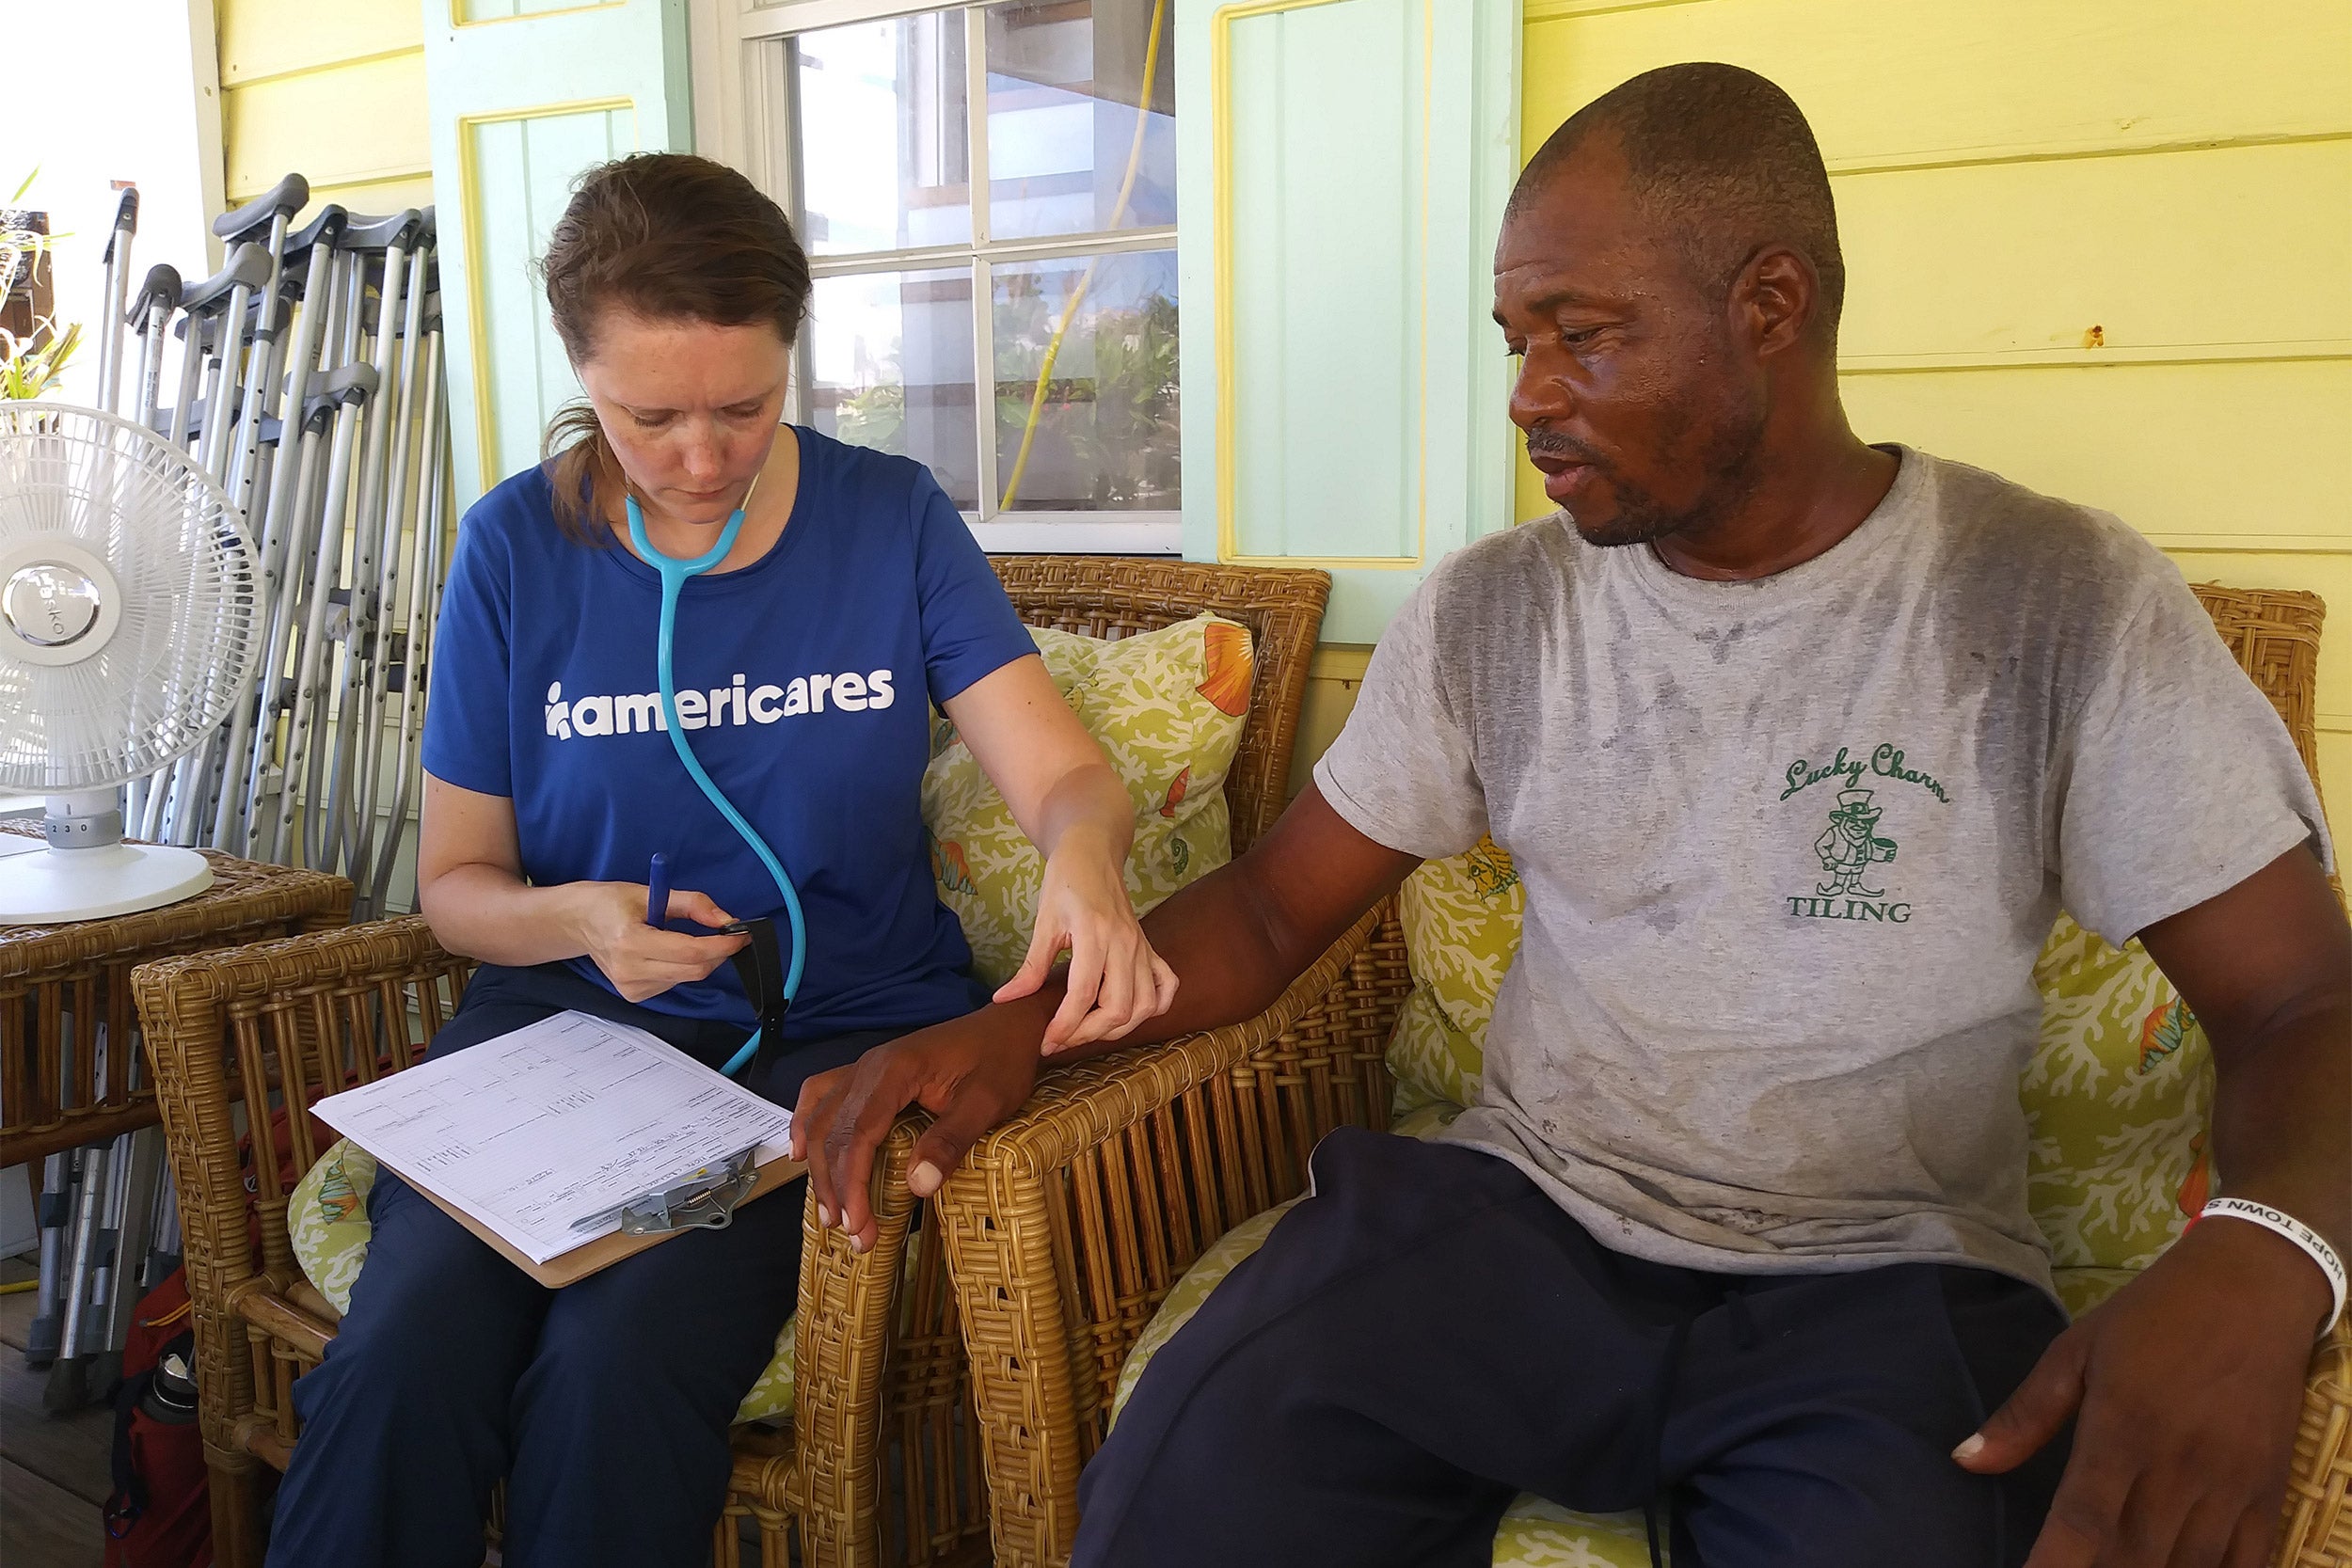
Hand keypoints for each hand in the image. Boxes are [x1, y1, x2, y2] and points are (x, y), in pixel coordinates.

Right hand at [570, 882, 745, 1002]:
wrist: (577, 922)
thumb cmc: (610, 903)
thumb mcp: (652, 893)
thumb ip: (692, 904)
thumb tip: (726, 920)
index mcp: (630, 941)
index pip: (690, 952)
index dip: (722, 945)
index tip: (741, 934)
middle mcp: (629, 970)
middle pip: (694, 970)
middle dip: (718, 953)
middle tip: (727, 934)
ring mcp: (630, 987)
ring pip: (687, 978)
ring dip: (700, 960)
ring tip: (685, 937)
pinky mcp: (634, 995)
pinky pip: (674, 983)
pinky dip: (682, 967)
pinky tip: (666, 952)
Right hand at [789, 1005, 1045, 1253]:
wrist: (1008, 1025)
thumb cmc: (1002, 1062)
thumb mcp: (988, 1103)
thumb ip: (952, 1140)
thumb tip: (917, 1186)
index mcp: (896, 1070)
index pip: (859, 1133)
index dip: (852, 1182)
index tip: (858, 1224)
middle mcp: (870, 1066)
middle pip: (834, 1130)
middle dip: (836, 1186)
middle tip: (852, 1233)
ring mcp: (866, 1066)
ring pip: (822, 1117)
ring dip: (819, 1166)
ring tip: (830, 1212)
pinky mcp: (870, 1072)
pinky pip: (823, 1094)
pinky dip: (804, 1123)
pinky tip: (800, 1153)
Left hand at [995, 827, 1177, 1051]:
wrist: (1093, 850)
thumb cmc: (1065, 881)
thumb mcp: (1043, 922)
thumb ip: (1030, 966)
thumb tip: (1005, 999)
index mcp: (1094, 934)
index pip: (1083, 994)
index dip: (1064, 1025)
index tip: (1047, 1042)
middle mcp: (1125, 943)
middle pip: (1118, 1008)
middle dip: (1088, 1033)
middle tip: (1062, 1039)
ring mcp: (1143, 947)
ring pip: (1145, 1005)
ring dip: (1119, 1028)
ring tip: (1089, 1030)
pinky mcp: (1151, 948)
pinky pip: (1166, 986)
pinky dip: (1154, 1007)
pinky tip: (1131, 1012)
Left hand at [1956, 1215, 2332, 1566]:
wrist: (2252, 1288)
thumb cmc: (2154, 1316)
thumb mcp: (2076, 1352)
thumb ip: (2025, 1415)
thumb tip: (1965, 1460)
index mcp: (2122, 1430)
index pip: (2082, 1523)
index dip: (2054, 1566)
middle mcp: (2177, 1466)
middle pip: (2134, 1557)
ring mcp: (2230, 1485)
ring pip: (2188, 1567)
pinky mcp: (2269, 1492)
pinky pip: (2250, 1562)